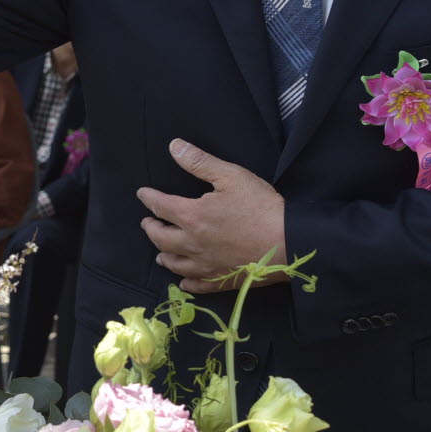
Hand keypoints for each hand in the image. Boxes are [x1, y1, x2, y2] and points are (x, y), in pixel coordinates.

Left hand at [137, 138, 287, 294]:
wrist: (288, 242)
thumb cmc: (261, 207)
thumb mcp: (231, 176)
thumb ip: (199, 162)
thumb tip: (174, 146)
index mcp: (192, 216)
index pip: (160, 206)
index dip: (149, 198)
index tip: (142, 194)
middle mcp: (192, 243)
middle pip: (161, 237)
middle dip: (150, 227)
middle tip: (148, 222)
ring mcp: (205, 265)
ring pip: (174, 263)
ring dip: (163, 255)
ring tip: (160, 252)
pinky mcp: (220, 280)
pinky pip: (196, 285)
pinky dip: (185, 282)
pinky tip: (183, 281)